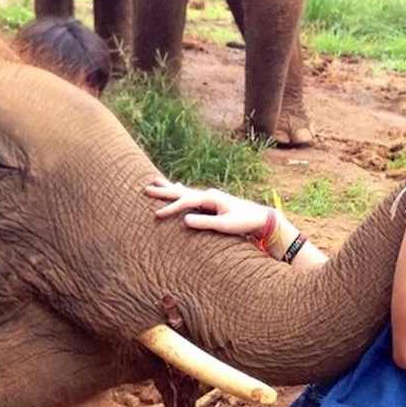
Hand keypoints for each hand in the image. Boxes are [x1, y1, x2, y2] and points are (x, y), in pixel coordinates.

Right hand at [145, 176, 268, 236]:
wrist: (259, 217)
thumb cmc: (244, 222)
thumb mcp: (225, 225)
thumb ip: (205, 222)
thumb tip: (185, 221)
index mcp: (210, 198)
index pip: (186, 202)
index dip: (171, 209)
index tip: (157, 214)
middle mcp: (208, 194)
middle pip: (181, 192)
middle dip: (164, 192)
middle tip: (146, 189)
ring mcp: (210, 197)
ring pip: (185, 191)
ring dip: (170, 188)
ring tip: (155, 181)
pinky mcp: (212, 202)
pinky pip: (191, 196)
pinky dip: (181, 192)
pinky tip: (177, 187)